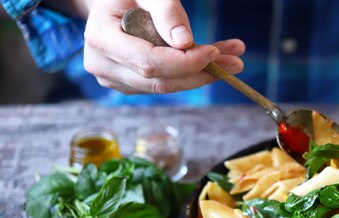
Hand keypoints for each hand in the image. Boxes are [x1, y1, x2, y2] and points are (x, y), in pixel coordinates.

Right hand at [82, 0, 244, 93]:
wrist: (113, 2)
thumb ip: (166, 11)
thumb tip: (184, 42)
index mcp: (101, 37)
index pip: (149, 62)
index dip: (184, 62)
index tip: (214, 53)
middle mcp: (102, 64)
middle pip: (160, 81)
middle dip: (201, 72)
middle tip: (235, 61)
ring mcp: (114, 78)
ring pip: (166, 86)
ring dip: (202, 74)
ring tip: (231, 57)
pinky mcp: (129, 84)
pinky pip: (164, 84)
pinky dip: (191, 74)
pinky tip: (213, 60)